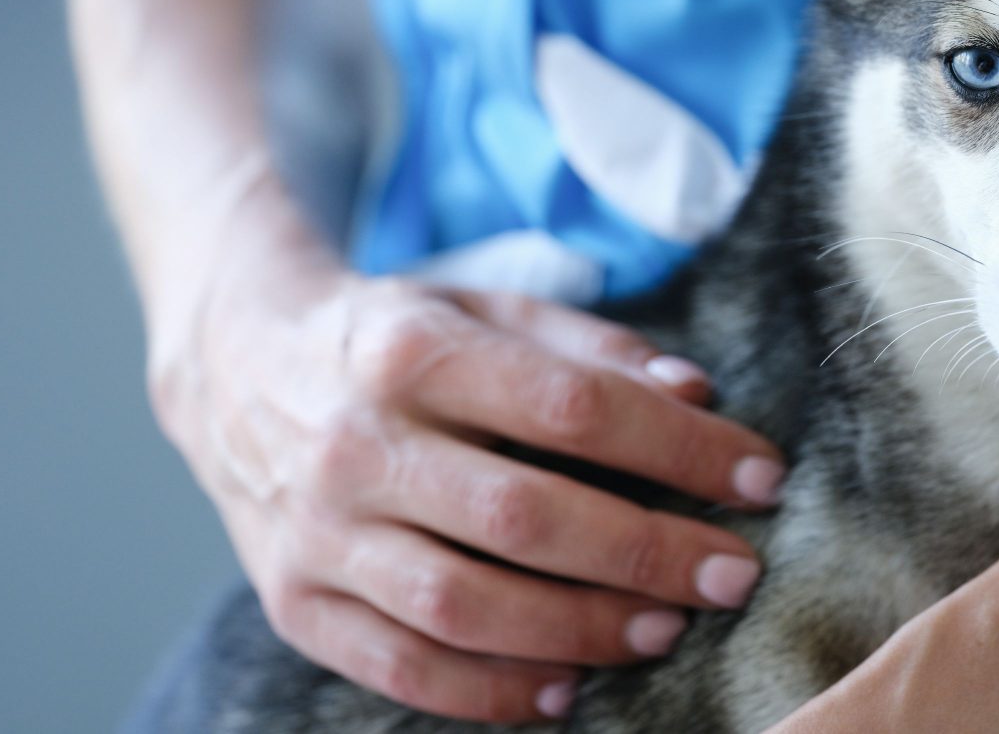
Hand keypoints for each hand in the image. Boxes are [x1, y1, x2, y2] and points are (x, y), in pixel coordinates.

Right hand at [148, 252, 785, 722]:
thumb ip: (592, 348)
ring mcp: (317, 529)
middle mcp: (358, 442)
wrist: (237, 361)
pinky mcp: (293, 599)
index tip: (760, 477)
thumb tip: (697, 395)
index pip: (572, 407)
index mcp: (415, 349)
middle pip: (526, 516)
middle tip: (733, 576)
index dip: (679, 448)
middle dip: (648, 553)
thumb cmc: (398, 334)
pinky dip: (486, 692)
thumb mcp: (487, 305)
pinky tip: (565, 689)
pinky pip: (398, 665)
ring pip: (463, 604)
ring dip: (580, 629)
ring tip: (664, 631)